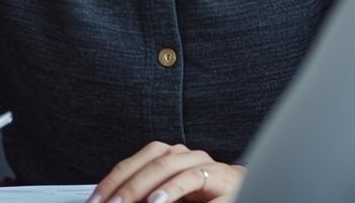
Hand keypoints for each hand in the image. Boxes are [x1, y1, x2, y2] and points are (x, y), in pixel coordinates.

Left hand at [89, 141, 243, 202]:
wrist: (243, 194)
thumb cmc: (201, 199)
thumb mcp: (166, 197)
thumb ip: (143, 197)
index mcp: (168, 156)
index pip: (132, 164)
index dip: (110, 183)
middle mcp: (185, 156)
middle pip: (150, 163)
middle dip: (126, 186)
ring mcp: (204, 165)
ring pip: (171, 166)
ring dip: (147, 187)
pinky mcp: (221, 179)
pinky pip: (193, 181)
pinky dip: (174, 191)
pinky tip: (159, 201)